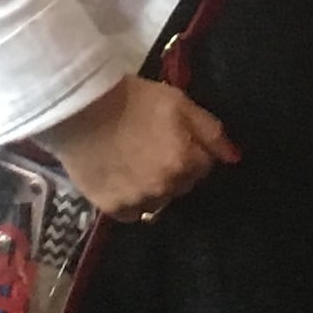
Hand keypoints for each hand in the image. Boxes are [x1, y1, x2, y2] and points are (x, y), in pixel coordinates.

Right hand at [35, 74, 235, 218]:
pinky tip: (120, 178)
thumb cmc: (132, 99)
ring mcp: (138, 201)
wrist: (78, 109)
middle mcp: (165, 188)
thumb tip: (234, 158)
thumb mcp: (178, 102)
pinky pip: (133, 213)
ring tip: (135, 163)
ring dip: (154, 187)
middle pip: (183, 185)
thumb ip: (211, 131)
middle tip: (152, 147)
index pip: (205, 166)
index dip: (191, 150)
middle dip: (175, 170)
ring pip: (159, 201)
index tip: (174, 136)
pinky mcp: (113, 209)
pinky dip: (131, 200)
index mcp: (185, 162)